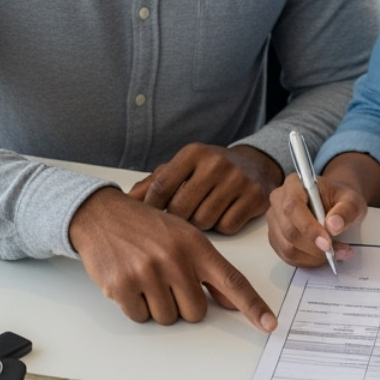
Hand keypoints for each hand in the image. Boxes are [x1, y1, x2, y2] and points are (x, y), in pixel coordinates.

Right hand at [69, 188, 276, 331]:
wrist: (101, 215)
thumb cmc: (146, 226)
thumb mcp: (183, 237)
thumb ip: (208, 269)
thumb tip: (230, 301)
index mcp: (196, 245)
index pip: (232, 281)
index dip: (252, 306)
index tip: (269, 325)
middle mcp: (175, 258)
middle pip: (195, 312)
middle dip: (182, 303)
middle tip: (166, 280)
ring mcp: (148, 272)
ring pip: (167, 318)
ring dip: (157, 305)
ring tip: (146, 277)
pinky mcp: (123, 286)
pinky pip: (140, 317)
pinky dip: (136, 306)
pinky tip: (130, 281)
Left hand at [128, 142, 282, 233]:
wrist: (256, 165)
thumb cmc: (210, 170)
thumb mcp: (183, 169)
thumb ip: (154, 184)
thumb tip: (123, 201)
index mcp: (193, 153)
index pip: (161, 187)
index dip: (153, 207)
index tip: (153, 216)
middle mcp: (216, 163)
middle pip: (181, 209)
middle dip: (180, 217)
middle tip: (186, 213)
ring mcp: (238, 180)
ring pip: (204, 221)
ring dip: (201, 223)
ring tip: (206, 211)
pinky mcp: (254, 197)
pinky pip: (227, 226)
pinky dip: (223, 226)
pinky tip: (225, 213)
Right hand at [266, 173, 365, 266]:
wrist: (333, 203)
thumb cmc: (340, 200)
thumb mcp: (352, 201)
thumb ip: (346, 211)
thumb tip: (333, 226)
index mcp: (294, 184)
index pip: (293, 207)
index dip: (308, 228)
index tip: (327, 243)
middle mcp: (279, 200)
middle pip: (288, 230)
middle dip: (314, 247)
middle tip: (337, 252)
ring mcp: (275, 220)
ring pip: (287, 247)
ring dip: (312, 257)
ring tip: (335, 254)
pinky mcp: (276, 237)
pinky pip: (287, 256)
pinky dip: (307, 261)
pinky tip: (322, 257)